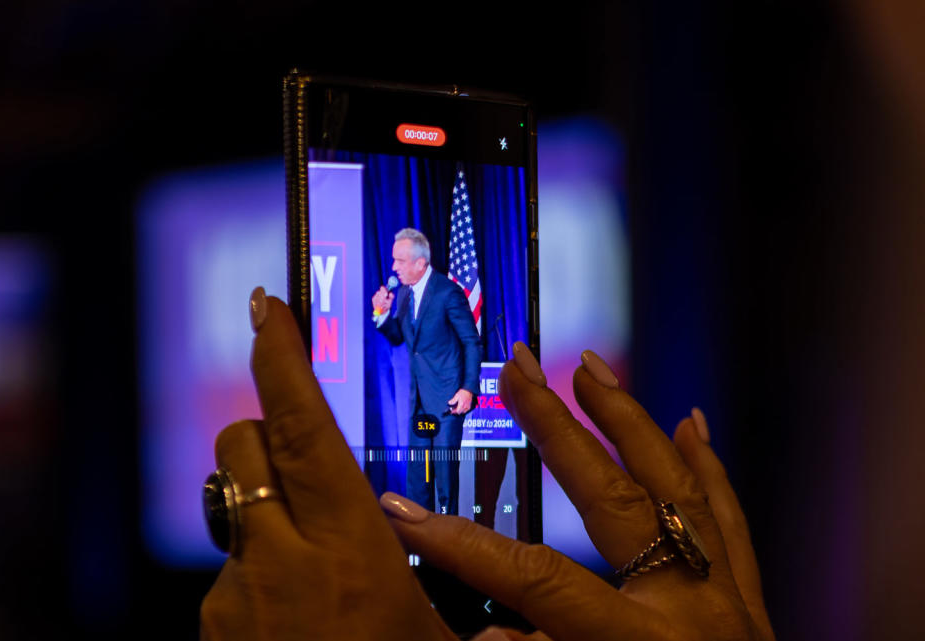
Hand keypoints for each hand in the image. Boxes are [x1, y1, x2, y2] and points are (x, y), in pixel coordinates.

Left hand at [201, 288, 453, 640]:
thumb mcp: (437, 627)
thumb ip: (444, 572)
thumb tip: (464, 546)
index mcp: (348, 548)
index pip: (302, 427)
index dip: (282, 357)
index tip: (268, 307)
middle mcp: (279, 558)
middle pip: (246, 445)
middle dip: (267, 427)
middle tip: (306, 450)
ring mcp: (236, 592)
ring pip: (237, 504)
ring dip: (270, 509)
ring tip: (316, 563)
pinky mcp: (214, 622)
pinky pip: (234, 565)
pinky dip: (262, 567)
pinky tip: (298, 612)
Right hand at [381, 341, 774, 640]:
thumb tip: (482, 638)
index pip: (535, 579)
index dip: (464, 545)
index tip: (407, 513)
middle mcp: (687, 605)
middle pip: (611, 495)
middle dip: (556, 427)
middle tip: (518, 372)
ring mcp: (723, 592)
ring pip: (676, 483)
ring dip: (629, 419)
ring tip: (592, 369)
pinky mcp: (747, 596)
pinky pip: (728, 516)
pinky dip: (708, 465)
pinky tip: (690, 422)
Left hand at [447, 388, 473, 413]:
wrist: (468, 390)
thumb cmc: (463, 392)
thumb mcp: (456, 396)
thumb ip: (453, 400)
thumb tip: (449, 403)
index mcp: (461, 404)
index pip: (457, 411)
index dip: (454, 412)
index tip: (451, 411)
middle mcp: (465, 406)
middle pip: (460, 412)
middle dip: (456, 411)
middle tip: (453, 410)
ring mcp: (468, 406)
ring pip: (463, 412)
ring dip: (460, 411)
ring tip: (457, 409)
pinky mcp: (469, 406)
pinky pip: (466, 410)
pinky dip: (463, 410)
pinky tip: (461, 408)